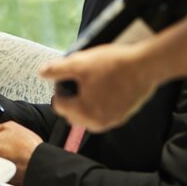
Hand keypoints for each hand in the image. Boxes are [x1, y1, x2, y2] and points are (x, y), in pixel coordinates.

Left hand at [39, 43, 155, 131]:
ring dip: (85, 101)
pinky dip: (100, 102)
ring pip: (88, 113)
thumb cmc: (113, 64)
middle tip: (79, 77)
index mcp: (83, 112)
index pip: (58, 105)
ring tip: (91, 80)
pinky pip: (104, 112)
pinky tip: (106, 84)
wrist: (145, 65)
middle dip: (71, 97)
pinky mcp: (123, 115)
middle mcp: (97, 122)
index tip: (68, 75)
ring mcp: (112, 121)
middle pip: (72, 113)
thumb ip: (57, 69)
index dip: (59, 88)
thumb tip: (41, 73)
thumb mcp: (80, 62)